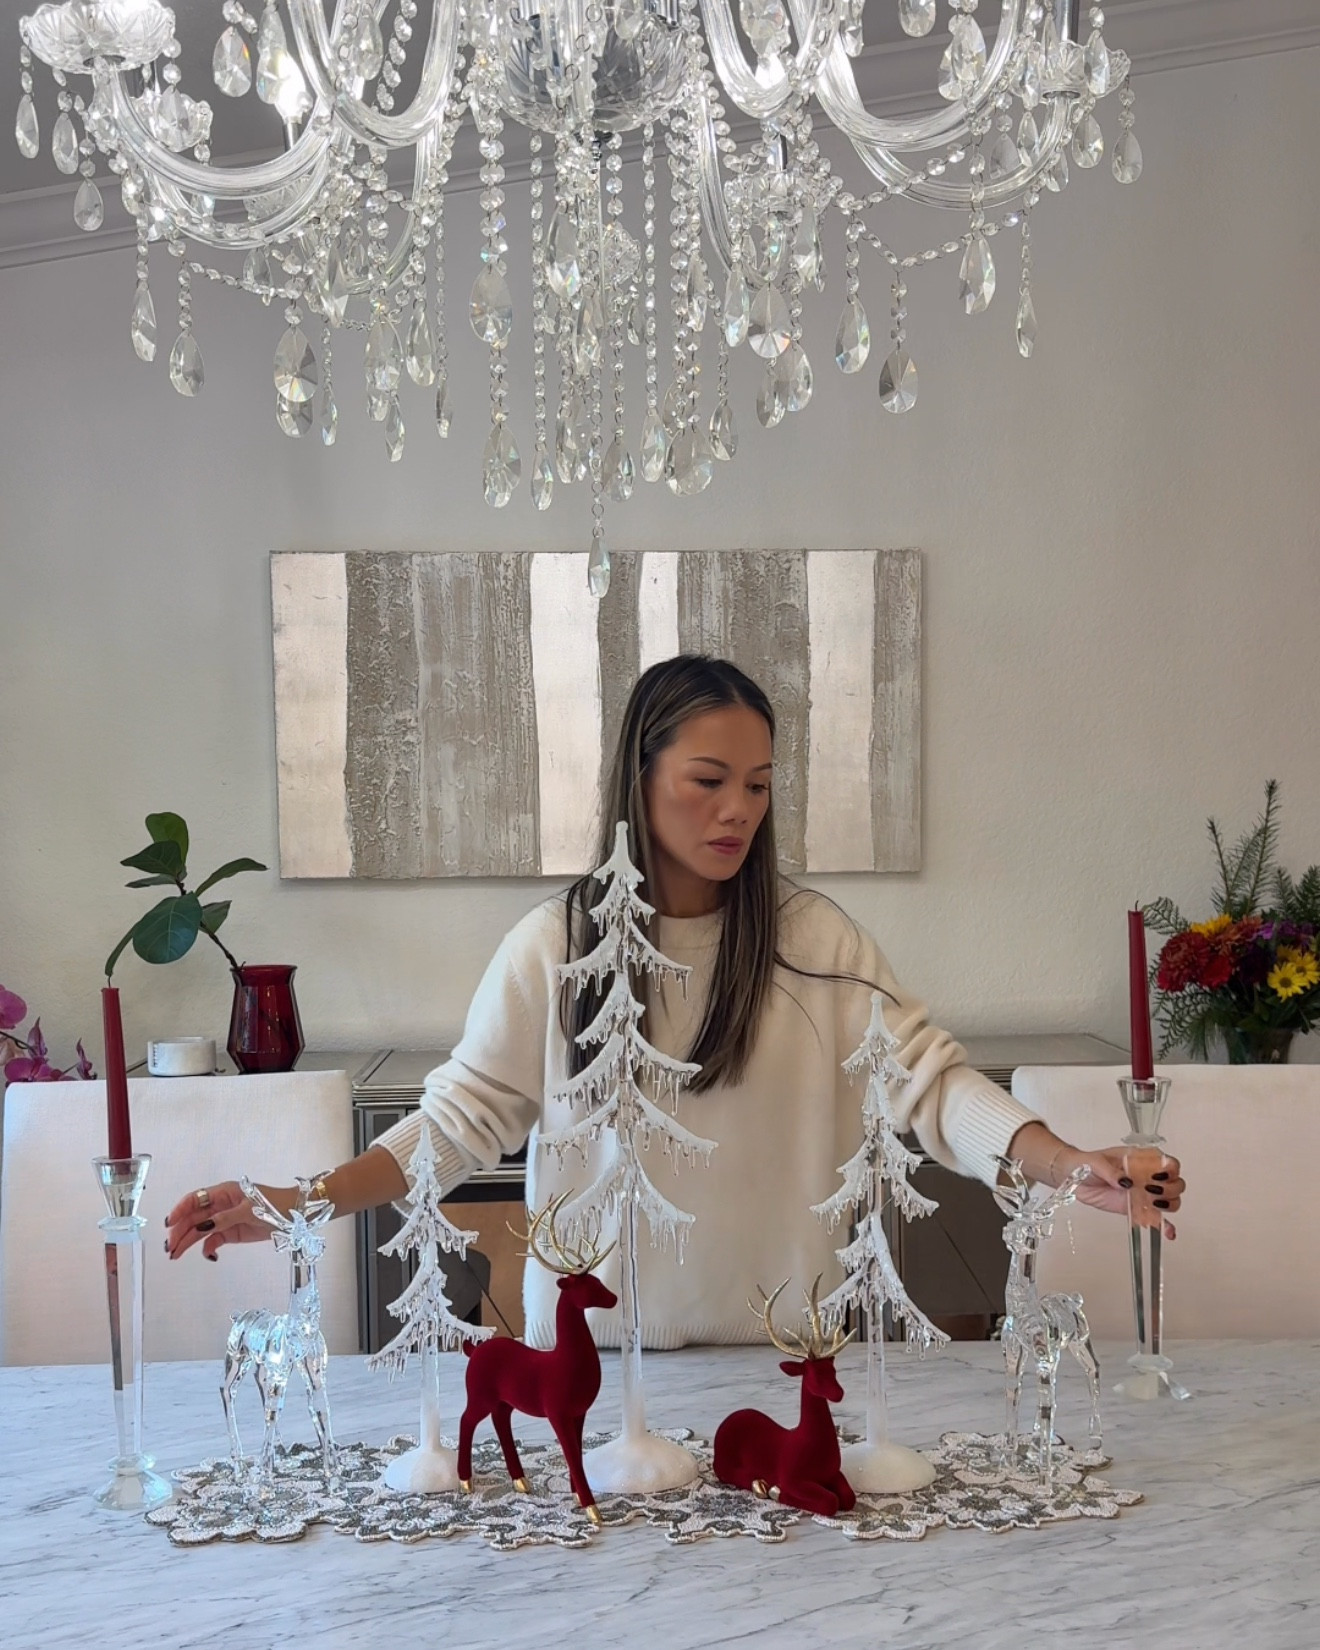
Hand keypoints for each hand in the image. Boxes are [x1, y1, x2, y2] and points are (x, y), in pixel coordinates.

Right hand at [164, 1180, 291, 1260]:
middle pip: (193, 1218)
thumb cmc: (273, 1205)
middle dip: (180, 1231)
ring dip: (187, 1242)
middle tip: (170, 1247)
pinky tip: (209, 1256)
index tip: (169, 1223)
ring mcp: (224, 1220)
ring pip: (200, 1231)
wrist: (293, 1215)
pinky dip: (208, 1249)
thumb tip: (202, 1226)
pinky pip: (213, 1241)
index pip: (195, 1199)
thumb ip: (224, 1218)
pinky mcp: (230, 1233)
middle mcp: (220, 1205)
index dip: (180, 1210)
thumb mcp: (249, 1210)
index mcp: (223, 1192)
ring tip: (175, 1255)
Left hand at [1068, 1147, 1183, 1238]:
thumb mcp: (1096, 1162)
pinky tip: (1168, 1232)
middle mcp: (1147, 1176)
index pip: (1168, 1162)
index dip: (1169, 1169)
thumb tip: (1125, 1181)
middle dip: (1169, 1188)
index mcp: (1141, 1159)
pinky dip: (1164, 1225)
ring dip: (1169, 1204)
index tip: (1157, 1176)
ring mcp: (1144, 1193)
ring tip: (1153, 1204)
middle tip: (1150, 1190)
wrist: (1072, 1178)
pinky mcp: (1137, 1208)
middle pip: (1175, 1183)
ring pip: (1171, 1200)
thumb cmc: (1085, 1163)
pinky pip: (1155, 1218)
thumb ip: (1110, 1171)